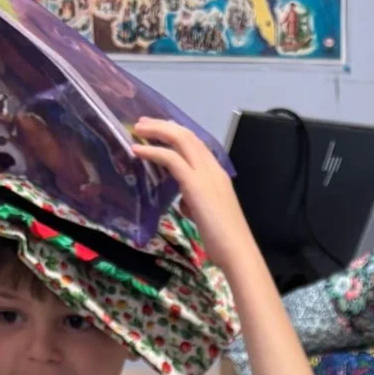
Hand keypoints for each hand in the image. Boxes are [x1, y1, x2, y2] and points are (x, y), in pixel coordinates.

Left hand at [132, 117, 251, 269]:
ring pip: (180, 139)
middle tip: (143, 123)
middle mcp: (213, 168)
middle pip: (187, 135)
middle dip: (163, 125)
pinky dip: (152, 151)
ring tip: (137, 129)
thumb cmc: (224, 240)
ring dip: (156, 131)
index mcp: (218, 174)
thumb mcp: (207, 214)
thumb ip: (195, 202)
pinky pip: (171, 158)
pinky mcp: (195, 183)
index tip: (161, 130)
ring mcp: (205, 174)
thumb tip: (184, 201)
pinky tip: (137, 150)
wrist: (237, 250)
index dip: (177, 133)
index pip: (197, 144)